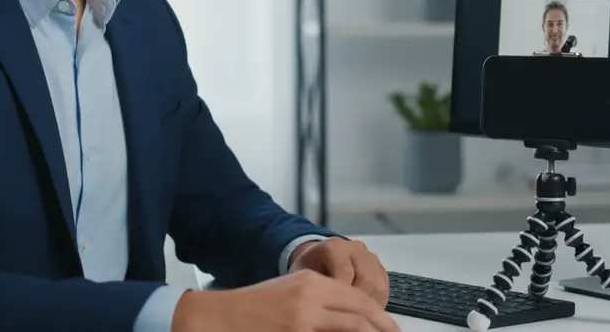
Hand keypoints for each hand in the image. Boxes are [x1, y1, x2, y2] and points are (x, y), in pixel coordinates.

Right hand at [172, 269, 399, 331]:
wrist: (218, 316)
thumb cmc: (251, 309)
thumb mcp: (290, 294)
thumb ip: (319, 301)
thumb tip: (349, 318)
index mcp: (312, 281)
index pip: (357, 297)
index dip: (378, 314)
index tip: (390, 326)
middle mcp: (312, 295)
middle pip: (360, 310)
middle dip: (382, 326)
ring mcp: (304, 317)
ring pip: (352, 325)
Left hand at [290, 237, 389, 306]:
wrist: (317, 258)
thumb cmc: (309, 268)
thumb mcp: (302, 275)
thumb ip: (312, 288)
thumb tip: (324, 309)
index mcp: (335, 247)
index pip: (345, 272)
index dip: (342, 294)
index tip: (334, 311)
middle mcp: (356, 249)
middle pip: (366, 279)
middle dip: (358, 302)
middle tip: (346, 316)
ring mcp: (370, 258)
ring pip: (378, 286)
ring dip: (369, 305)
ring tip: (356, 316)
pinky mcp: (379, 269)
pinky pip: (384, 289)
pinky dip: (376, 304)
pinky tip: (364, 313)